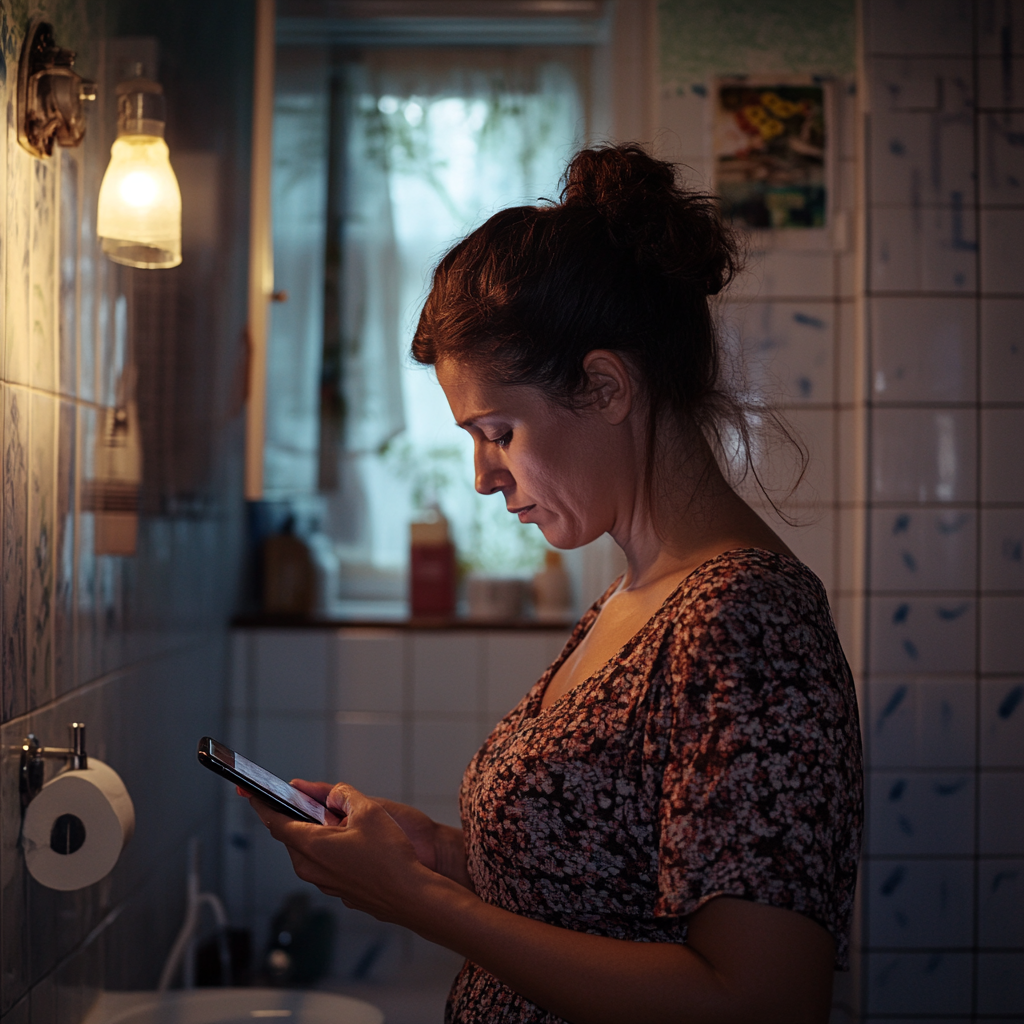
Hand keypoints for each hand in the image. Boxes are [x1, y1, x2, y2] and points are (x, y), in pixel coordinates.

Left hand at [244, 782, 433, 921]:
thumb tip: (334, 794)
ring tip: (338, 820)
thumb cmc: (390, 856)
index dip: (262, 806)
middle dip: (296, 817)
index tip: (252, 796)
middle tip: (306, 801)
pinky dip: (328, 850)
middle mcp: (310, 868)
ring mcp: (323, 882)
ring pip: (308, 851)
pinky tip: (353, 842)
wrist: (410, 895)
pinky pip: (323, 864)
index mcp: (311, 845)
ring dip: (315, 834)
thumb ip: (346, 795)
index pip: (275, 822)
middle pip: (292, 836)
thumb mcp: (369, 811)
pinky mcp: (337, 890)